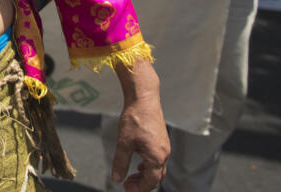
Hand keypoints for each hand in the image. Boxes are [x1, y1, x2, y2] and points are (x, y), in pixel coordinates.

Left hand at [111, 60, 169, 191]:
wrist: (144, 98)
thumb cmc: (135, 118)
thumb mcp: (124, 142)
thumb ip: (120, 162)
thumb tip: (116, 178)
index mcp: (157, 156)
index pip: (151, 181)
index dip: (139, 188)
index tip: (126, 188)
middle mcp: (164, 153)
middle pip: (157, 177)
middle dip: (142, 183)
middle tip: (127, 184)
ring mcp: (164, 146)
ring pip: (158, 168)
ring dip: (145, 175)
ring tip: (131, 175)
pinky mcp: (161, 139)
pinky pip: (158, 159)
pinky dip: (149, 165)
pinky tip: (138, 162)